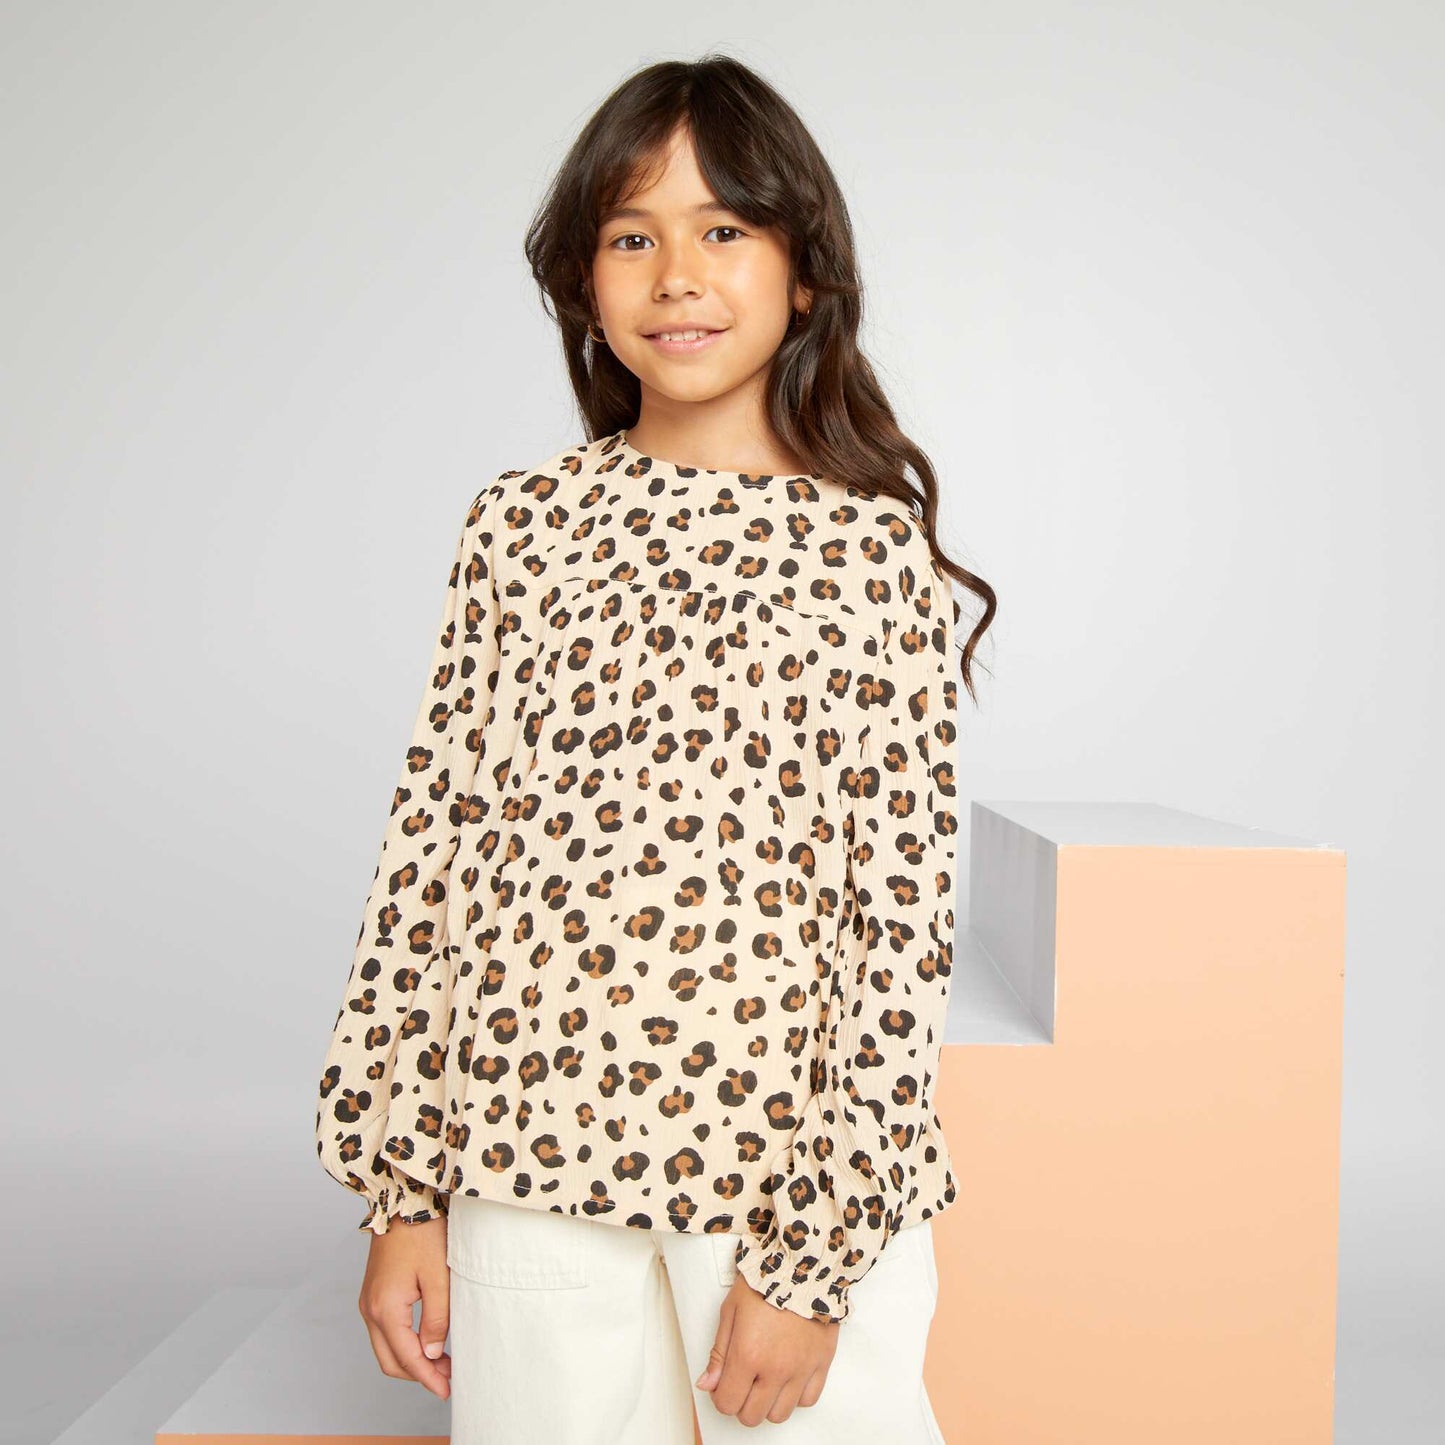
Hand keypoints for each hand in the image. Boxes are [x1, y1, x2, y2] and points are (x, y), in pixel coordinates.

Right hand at [357, 1215, 451, 1398]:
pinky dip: (403, 1342)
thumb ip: (436, 1318)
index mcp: (385, 1308)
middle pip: (390, 1361)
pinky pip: (384, 1330)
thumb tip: (433, 1354)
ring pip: (385, 1347)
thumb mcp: (439, 1276)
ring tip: (442, 1361)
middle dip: (418, 1374)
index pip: (406, 1358)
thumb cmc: (423, 1232)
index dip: (428, 1378)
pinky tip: (426, 1339)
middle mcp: (370, 1309)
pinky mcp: (373, 1293)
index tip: (447, 1390)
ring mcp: (368, 1301)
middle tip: (447, 1378)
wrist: (403, 1200)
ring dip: (411, 1359)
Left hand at [695, 1275, 839, 1425]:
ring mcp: (801, 1369)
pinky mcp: (822, 1363)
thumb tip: (707, 1384)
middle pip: (752, 1416)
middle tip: (743, 1383)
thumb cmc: (765, 1281)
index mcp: (748, 1354)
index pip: (727, 1403)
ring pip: (780, 1414)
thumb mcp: (731, 1310)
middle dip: (742, 1404)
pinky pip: (808, 1400)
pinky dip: (796, 1396)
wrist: (803, 1264)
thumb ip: (718, 1352)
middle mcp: (775, 1369)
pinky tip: (788, 1378)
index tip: (723, 1385)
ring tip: (765, 1380)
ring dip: (768, 1403)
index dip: (721, 1397)